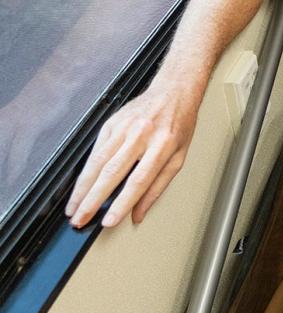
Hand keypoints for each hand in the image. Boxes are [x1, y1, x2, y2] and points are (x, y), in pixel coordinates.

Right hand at [66, 83, 200, 228]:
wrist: (173, 91)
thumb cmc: (179, 125)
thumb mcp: (179, 156)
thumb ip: (158, 186)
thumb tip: (138, 214)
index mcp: (163, 145)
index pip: (139, 180)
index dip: (122, 203)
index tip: (108, 221)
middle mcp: (141, 135)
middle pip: (112, 172)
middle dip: (93, 200)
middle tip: (81, 220)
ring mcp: (124, 127)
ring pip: (97, 162)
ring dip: (82, 189)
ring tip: (74, 208)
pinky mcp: (111, 123)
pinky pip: (95, 151)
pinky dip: (85, 171)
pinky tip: (79, 187)